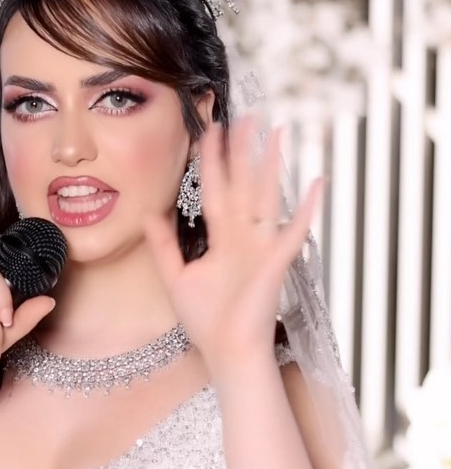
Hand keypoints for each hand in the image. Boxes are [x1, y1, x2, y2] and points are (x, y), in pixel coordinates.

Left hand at [141, 115, 324, 381]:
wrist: (227, 352)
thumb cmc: (206, 321)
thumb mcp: (175, 277)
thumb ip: (163, 245)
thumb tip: (149, 212)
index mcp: (223, 239)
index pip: (217, 190)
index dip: (213, 162)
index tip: (209, 130)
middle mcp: (244, 237)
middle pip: (243, 184)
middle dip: (243, 151)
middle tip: (245, 116)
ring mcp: (262, 247)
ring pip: (267, 196)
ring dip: (271, 166)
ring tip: (277, 133)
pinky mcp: (276, 262)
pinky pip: (293, 231)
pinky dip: (307, 209)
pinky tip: (318, 183)